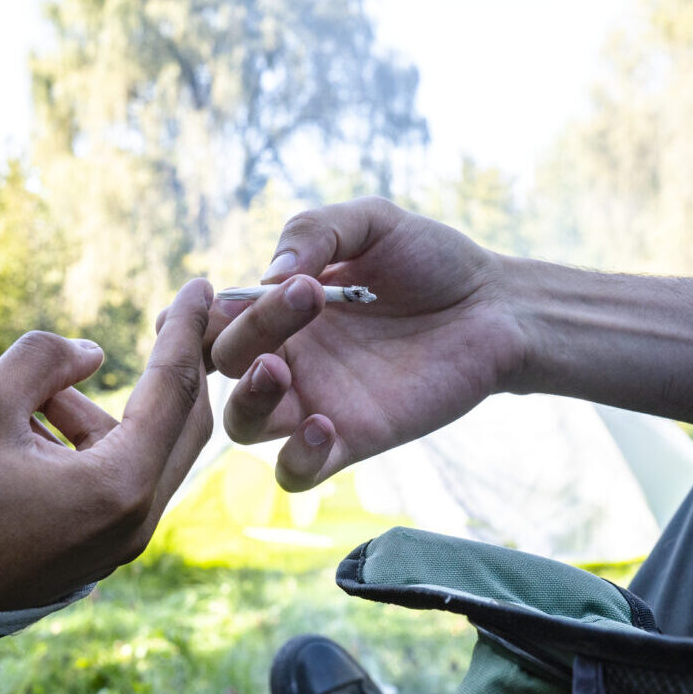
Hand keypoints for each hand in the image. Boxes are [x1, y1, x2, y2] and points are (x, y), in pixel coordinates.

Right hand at [0, 279, 213, 614]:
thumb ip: (44, 360)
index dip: (184, 328)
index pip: (172, 388)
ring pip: (142, 455)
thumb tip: (93, 353)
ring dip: (109, 410)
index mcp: (118, 487)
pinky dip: (92, 444)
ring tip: (41, 392)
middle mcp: (134, 524)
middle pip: (183, 426)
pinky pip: (115, 484)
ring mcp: (116, 547)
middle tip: (164, 316)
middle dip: (176, 367)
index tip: (200, 282)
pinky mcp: (92, 557)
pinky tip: (37, 426)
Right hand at [208, 197, 523, 489]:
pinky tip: (325, 424)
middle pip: (222, 366)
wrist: (498, 307)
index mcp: (280, 309)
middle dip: (246, 333)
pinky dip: (295, 457)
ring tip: (282, 368)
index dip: (194, 315)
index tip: (214, 295)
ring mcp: (317, 402)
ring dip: (249, 398)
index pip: (212, 321)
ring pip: (243, 425)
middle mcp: (289, 357)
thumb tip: (268, 276)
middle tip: (301, 301)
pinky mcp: (354, 439)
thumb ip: (314, 231)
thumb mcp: (372, 221)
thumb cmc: (434, 261)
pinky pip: (296, 472)